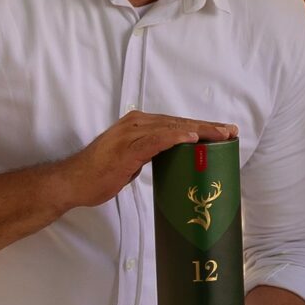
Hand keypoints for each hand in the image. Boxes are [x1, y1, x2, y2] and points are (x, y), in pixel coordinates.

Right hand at [58, 111, 237, 210]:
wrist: (74, 182)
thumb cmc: (99, 174)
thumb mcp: (130, 160)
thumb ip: (149, 154)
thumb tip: (170, 161)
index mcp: (137, 125)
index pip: (175, 123)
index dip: (200, 126)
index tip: (222, 131)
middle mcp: (135, 124)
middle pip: (178, 122)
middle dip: (207, 127)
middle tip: (231, 132)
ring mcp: (130, 134)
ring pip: (172, 128)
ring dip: (199, 130)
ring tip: (221, 135)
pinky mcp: (127, 148)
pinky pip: (156, 139)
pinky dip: (176, 137)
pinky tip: (192, 138)